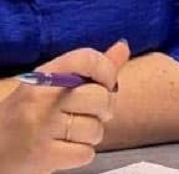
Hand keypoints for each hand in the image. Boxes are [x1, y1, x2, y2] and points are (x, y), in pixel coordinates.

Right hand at [0, 40, 129, 173]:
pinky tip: (64, 149)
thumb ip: (90, 68)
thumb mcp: (53, 85)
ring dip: (91, 135)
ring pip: (95, 129)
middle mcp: (42, 99)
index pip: (87, 59)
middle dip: (104, 109)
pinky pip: (85, 153)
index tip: (107, 83)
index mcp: (45, 76)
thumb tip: (124, 46)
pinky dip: (81, 154)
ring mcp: (41, 128)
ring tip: (72, 134)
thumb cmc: (30, 112)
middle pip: (99, 97)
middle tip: (90, 114)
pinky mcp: (42, 156)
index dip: (107, 71)